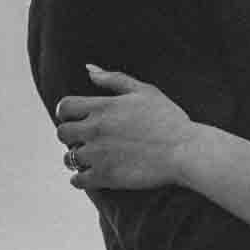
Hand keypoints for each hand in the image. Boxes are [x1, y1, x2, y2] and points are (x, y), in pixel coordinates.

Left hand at [57, 65, 195, 191]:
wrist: (186, 151)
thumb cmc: (170, 120)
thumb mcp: (144, 91)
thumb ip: (113, 79)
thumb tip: (89, 69)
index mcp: (102, 107)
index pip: (64, 107)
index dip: (66, 113)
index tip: (76, 119)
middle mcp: (94, 130)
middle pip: (63, 133)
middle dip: (71, 136)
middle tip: (85, 140)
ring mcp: (98, 155)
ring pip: (69, 158)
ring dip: (77, 158)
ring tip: (92, 159)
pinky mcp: (106, 177)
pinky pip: (78, 180)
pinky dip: (80, 179)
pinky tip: (91, 177)